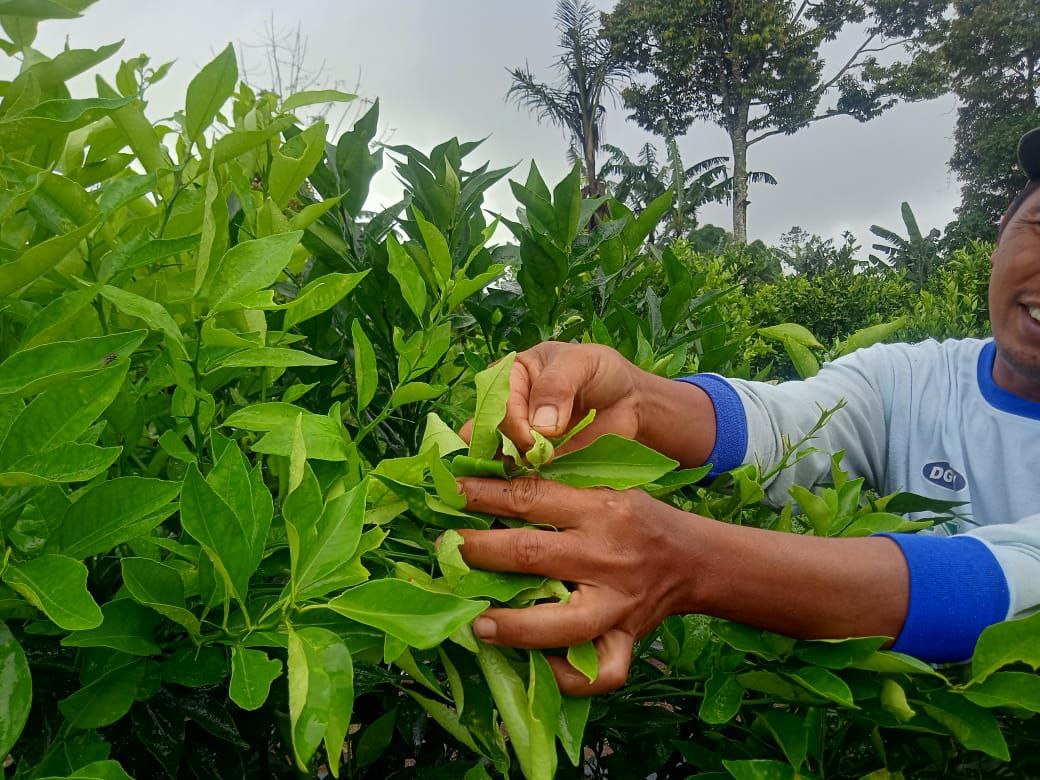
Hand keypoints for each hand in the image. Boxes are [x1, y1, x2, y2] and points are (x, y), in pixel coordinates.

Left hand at [455, 476, 705, 695]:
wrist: (694, 559)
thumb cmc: (638, 519)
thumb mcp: (605, 489)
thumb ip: (558, 490)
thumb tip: (493, 482)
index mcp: (600, 510)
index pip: (531, 498)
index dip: (484, 495)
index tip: (450, 492)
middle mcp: (606, 556)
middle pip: (532, 555)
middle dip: (481, 553)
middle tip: (448, 551)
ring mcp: (617, 604)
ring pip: (560, 624)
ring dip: (513, 626)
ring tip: (478, 624)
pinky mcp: (627, 639)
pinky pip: (599, 671)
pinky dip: (567, 677)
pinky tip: (537, 668)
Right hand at [459, 341, 717, 466]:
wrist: (629, 402)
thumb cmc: (601, 372)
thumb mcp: (581, 364)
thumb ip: (557, 386)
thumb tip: (540, 425)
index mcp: (511, 375)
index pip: (494, 401)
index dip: (509, 420)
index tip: (531, 436)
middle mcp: (507, 407)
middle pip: (486, 432)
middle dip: (501, 448)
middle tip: (524, 460)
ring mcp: (519, 437)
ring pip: (497, 457)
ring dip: (509, 470)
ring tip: (527, 478)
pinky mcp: (534, 462)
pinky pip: (519, 475)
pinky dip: (524, 484)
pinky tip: (533, 489)